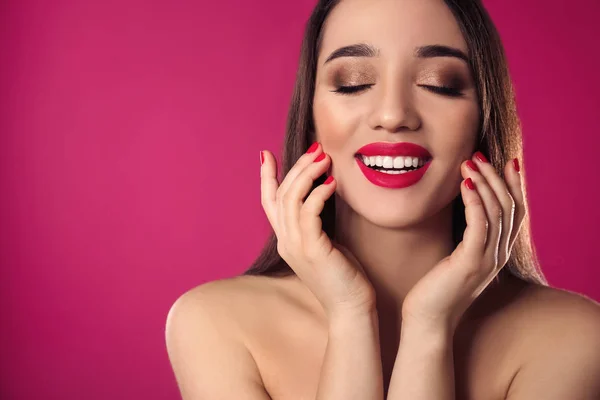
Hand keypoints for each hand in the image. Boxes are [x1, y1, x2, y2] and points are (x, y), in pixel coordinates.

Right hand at [260, 142, 374, 317]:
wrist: (350, 308)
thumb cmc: (343, 275)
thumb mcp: (325, 243)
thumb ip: (316, 223)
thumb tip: (322, 193)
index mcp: (286, 240)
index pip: (269, 203)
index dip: (266, 177)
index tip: (266, 154)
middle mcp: (286, 241)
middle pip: (281, 195)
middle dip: (296, 167)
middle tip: (315, 148)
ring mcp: (296, 246)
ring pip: (291, 200)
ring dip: (307, 174)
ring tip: (324, 158)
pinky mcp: (312, 250)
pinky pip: (309, 214)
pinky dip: (318, 194)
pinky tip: (332, 183)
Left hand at [402, 152, 524, 331]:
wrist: (428, 319)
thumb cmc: (437, 287)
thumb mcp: (458, 257)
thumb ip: (468, 237)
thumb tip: (467, 210)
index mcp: (498, 252)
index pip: (517, 212)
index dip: (515, 186)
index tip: (508, 161)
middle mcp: (498, 255)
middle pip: (510, 207)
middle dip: (496, 177)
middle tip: (478, 155)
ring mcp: (487, 260)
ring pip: (497, 212)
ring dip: (484, 182)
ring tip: (469, 162)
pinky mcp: (469, 263)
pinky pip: (479, 225)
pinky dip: (474, 201)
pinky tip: (464, 184)